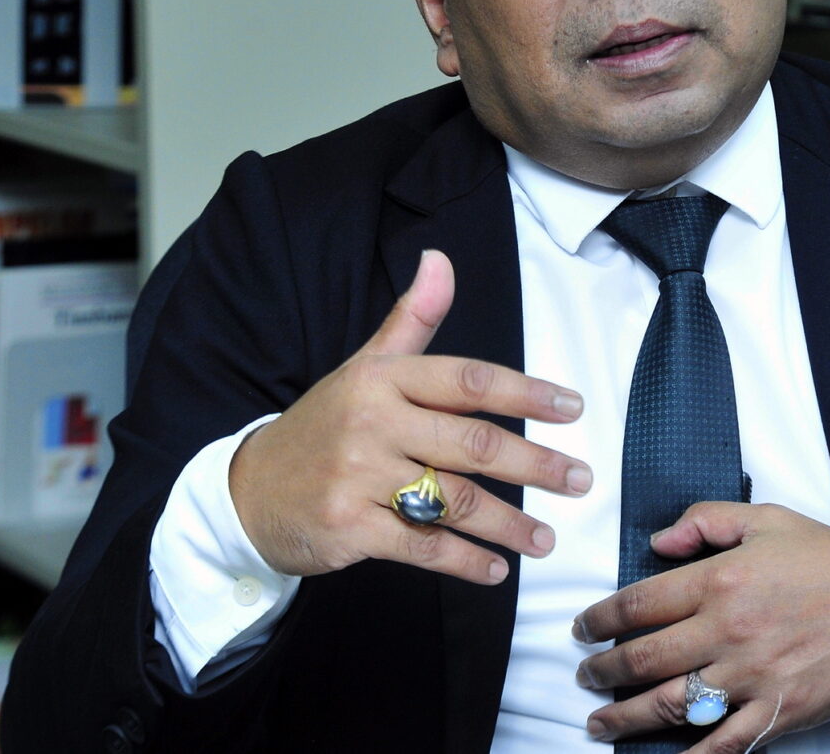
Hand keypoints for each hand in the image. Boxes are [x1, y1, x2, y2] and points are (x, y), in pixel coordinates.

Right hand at [228, 249, 590, 580]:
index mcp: (383, 379)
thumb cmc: (324, 426)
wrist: (250, 491)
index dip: (526, 393)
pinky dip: (465, 561)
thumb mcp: (364, 367)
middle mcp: (372, 423)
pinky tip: (495, 569)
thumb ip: (411, 319)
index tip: (572, 408)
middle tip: (579, 479)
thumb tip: (441, 261)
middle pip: (474, 444)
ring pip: (455, 501)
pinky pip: (422, 546)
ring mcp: (359, 478)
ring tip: (546, 538)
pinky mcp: (350, 528)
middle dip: (536, 465)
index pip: (468, 380)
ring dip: (509, 523)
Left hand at [572, 504, 829, 750]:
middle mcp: (730, 630)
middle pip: (643, 660)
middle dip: (602, 673)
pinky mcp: (777, 712)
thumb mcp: (767, 519)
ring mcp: (753, 676)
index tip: (584, 629)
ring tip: (601, 721)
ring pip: (670, 705)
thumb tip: (659, 541)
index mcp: (722, 578)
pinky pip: (722, 744)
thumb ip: (706, 521)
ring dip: (626, 718)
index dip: (599, 619)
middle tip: (586, 676)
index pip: (639, 604)